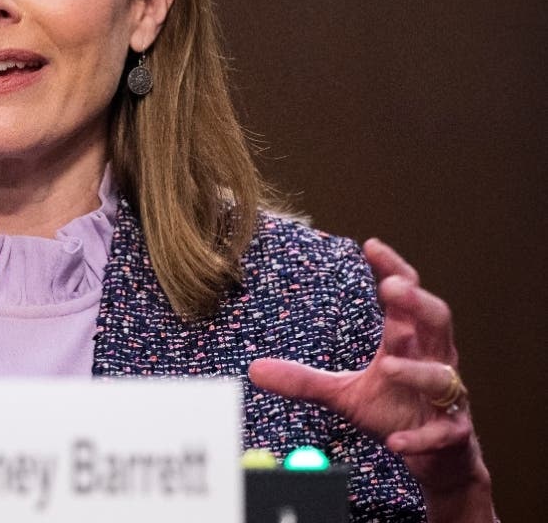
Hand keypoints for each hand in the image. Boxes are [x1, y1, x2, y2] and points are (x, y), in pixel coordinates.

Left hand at [249, 239, 493, 518]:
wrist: (435, 458)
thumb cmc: (393, 411)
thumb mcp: (343, 392)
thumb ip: (303, 379)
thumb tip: (254, 369)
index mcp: (407, 341)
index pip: (406, 296)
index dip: (393, 270)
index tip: (371, 246)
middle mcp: (432, 361)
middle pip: (437, 321)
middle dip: (417, 303)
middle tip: (392, 288)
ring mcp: (445, 398)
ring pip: (440, 376)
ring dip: (416, 371)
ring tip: (388, 366)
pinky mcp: (450, 434)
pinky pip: (441, 432)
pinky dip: (421, 436)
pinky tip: (397, 442)